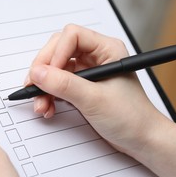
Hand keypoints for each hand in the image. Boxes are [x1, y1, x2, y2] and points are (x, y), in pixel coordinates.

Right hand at [26, 24, 166, 153]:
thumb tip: (38, 73)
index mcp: (106, 49)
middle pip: (59, 50)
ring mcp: (88, 71)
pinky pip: (58, 83)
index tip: (46, 73)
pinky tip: (48, 107)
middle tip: (34, 86)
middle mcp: (96, 56)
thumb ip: (64, 84)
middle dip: (45, 69)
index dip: (56, 53)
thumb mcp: (94, 99)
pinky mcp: (82, 86)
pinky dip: (49, 94)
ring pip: (55, 68)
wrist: (141, 140)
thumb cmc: (132, 117)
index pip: (72, 36)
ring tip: (41, 104)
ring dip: (44, 85)